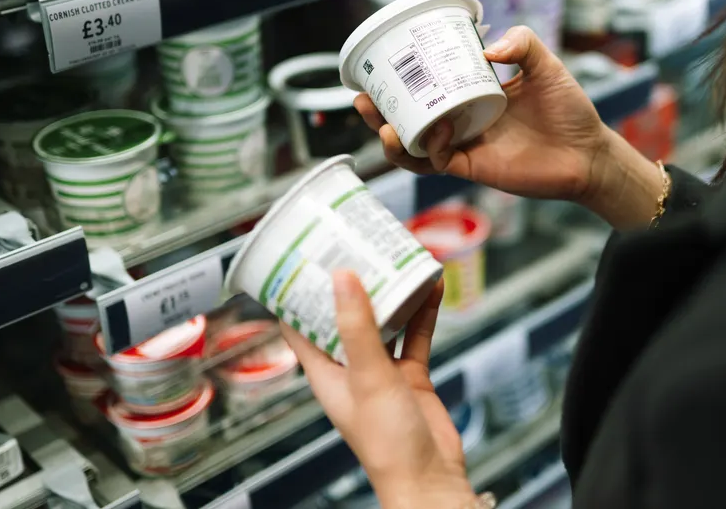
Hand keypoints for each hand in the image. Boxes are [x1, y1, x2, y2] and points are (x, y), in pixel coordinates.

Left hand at [280, 272, 476, 508]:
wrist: (429, 478)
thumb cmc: (387, 445)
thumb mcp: (368, 376)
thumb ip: (358, 327)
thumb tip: (342, 278)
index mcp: (325, 372)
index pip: (298, 325)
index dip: (295, 292)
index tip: (300, 259)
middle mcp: (350, 368)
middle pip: (342, 316)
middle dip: (348, 284)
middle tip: (352, 247)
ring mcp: (381, 371)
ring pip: (382, 321)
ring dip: (388, 293)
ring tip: (393, 259)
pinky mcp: (410, 375)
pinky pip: (415, 334)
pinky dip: (422, 311)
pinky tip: (430, 287)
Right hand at [355, 26, 609, 201]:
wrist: (589, 152)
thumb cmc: (569, 109)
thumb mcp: (545, 64)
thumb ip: (522, 43)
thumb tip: (487, 49)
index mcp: (470, 94)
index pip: (426, 87)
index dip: (398, 81)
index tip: (377, 67)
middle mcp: (461, 121)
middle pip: (408, 119)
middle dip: (379, 113)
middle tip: (361, 99)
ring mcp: (465, 146)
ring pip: (416, 147)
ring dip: (393, 139)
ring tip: (382, 125)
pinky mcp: (475, 168)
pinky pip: (441, 163)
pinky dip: (431, 150)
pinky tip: (433, 133)